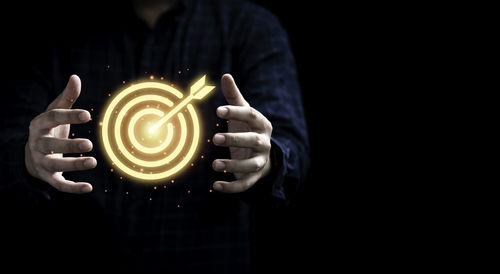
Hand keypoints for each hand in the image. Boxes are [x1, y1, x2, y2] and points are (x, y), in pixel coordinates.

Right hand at [24, 75, 96, 193]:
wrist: (31, 154)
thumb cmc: (50, 129)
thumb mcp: (55, 112)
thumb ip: (67, 98)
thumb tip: (75, 77)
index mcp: (40, 125)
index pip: (53, 118)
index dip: (69, 116)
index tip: (88, 115)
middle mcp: (38, 144)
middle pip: (52, 145)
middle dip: (70, 146)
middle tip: (89, 144)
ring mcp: (42, 162)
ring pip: (56, 165)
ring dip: (74, 165)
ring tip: (93, 162)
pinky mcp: (48, 177)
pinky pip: (59, 185)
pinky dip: (73, 188)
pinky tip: (89, 187)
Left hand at [212, 74, 272, 192]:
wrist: (263, 156)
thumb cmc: (248, 129)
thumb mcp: (243, 113)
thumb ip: (234, 96)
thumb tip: (225, 75)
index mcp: (261, 124)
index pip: (251, 116)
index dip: (236, 112)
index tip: (218, 110)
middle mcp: (264, 143)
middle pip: (252, 141)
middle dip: (235, 140)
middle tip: (215, 138)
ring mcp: (260, 161)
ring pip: (250, 165)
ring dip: (233, 166)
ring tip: (214, 165)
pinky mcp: (254, 177)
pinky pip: (245, 184)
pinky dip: (231, 187)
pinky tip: (215, 186)